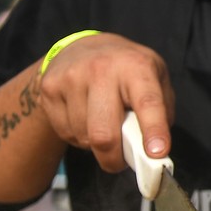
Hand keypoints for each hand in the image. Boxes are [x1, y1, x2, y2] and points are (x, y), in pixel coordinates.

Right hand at [35, 32, 174, 172]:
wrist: (82, 48)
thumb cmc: (128, 70)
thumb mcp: (156, 80)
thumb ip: (161, 112)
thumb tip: (155, 150)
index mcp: (136, 66)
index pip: (148, 102)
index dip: (153, 130)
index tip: (157, 153)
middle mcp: (102, 69)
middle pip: (104, 133)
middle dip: (114, 159)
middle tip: (120, 162)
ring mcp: (72, 77)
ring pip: (84, 137)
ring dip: (96, 145)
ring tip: (103, 125)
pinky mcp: (49, 89)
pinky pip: (65, 133)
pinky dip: (78, 136)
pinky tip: (85, 118)